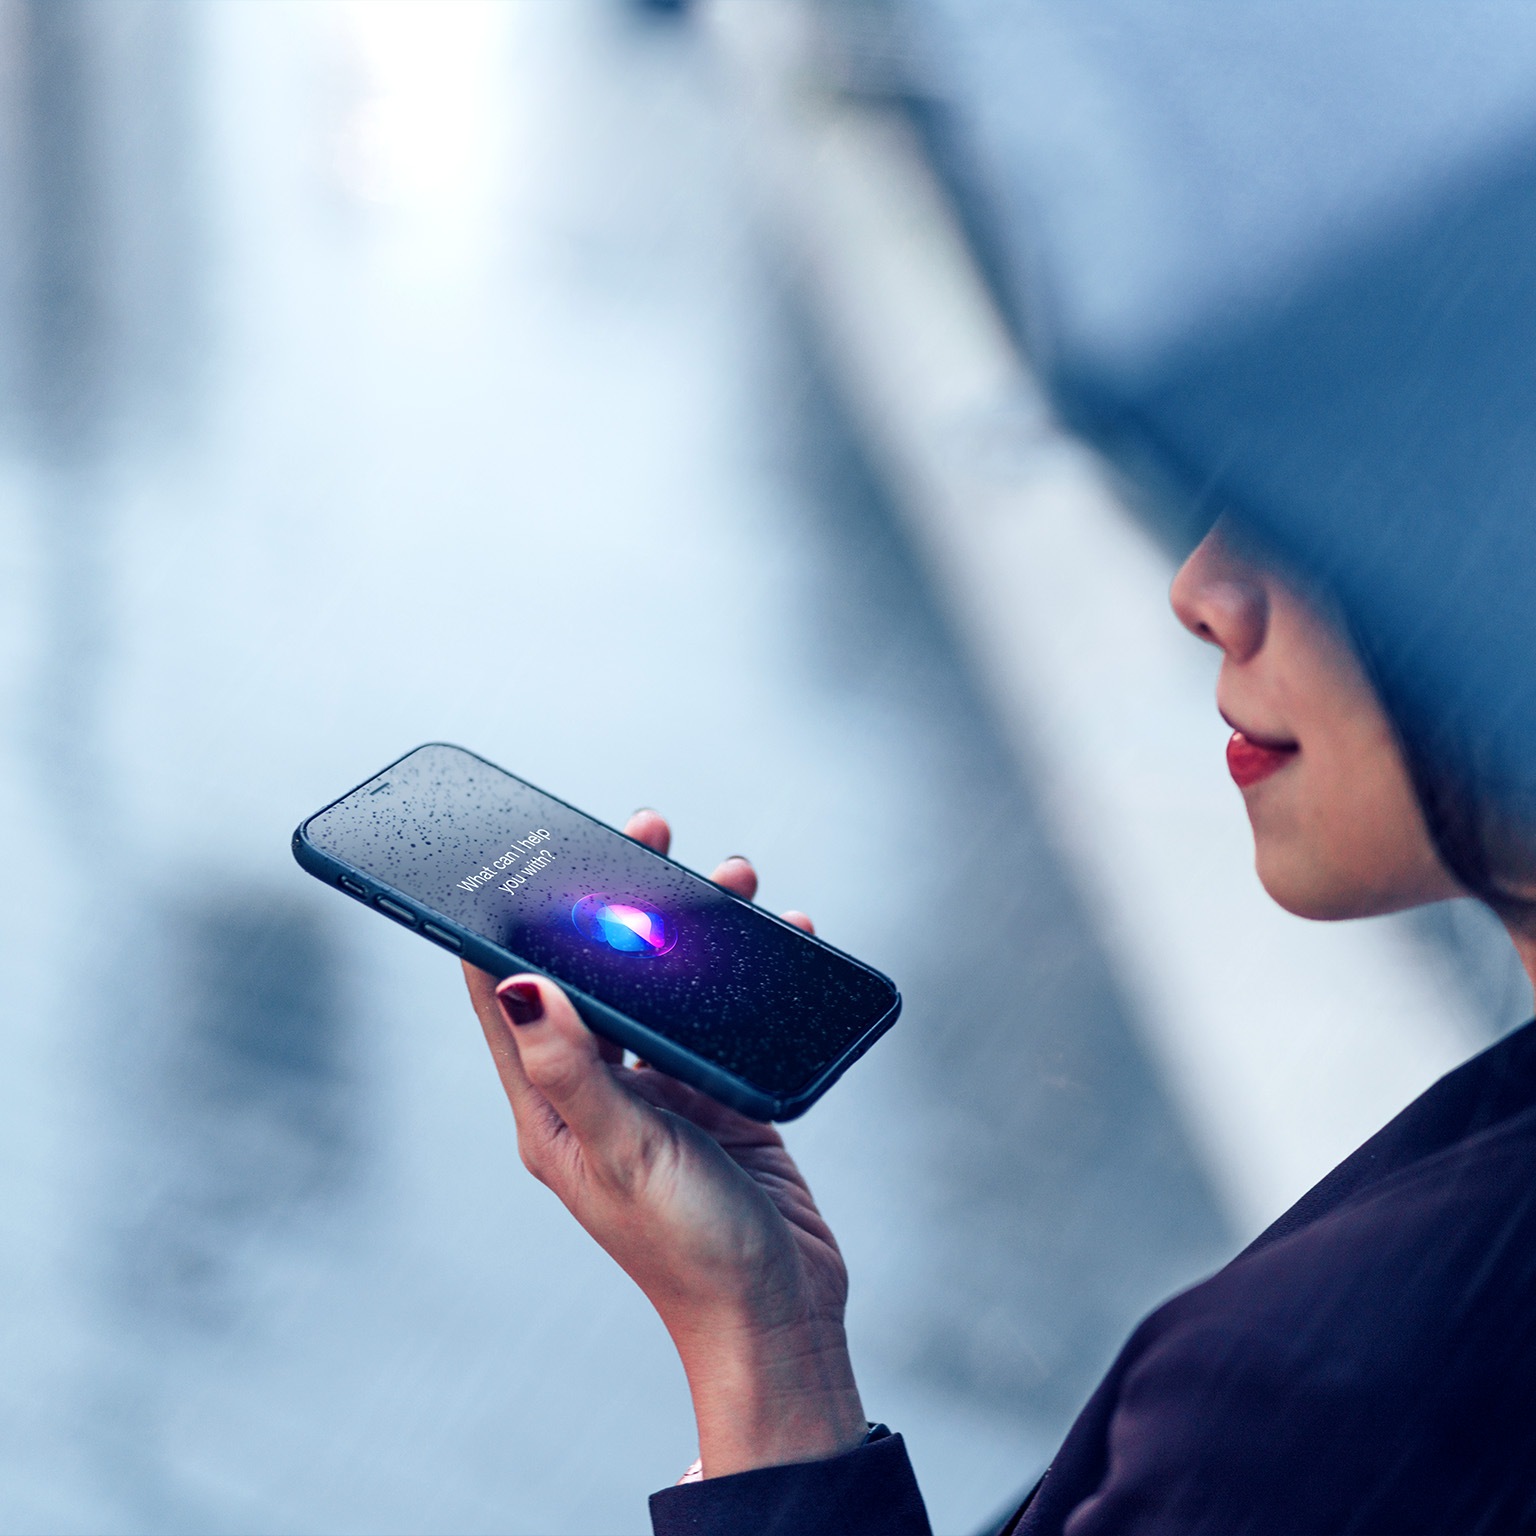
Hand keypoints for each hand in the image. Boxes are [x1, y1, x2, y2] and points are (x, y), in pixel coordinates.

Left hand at [462, 810, 866, 1476]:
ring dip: (691, 926)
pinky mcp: (715, 1095)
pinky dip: (748, 971)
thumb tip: (516, 983)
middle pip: (594, 969)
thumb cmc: (689, 1249)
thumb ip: (573, 1067)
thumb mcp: (624, 1152)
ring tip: (731, 877)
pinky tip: (783, 933)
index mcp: (551, 1105)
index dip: (505, 917)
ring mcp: (659, 1090)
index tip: (524, 849)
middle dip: (615, 897)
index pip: (503, 992)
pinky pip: (723, 1014)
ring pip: (664, 983)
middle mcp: (598, 1088)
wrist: (780, 1313)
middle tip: (647, 832)